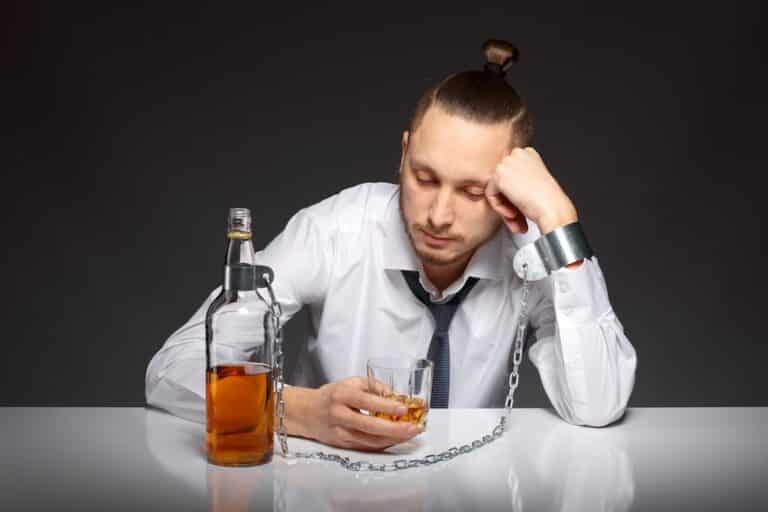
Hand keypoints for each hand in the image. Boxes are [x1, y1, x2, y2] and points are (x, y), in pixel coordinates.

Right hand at [288, 377, 422, 450]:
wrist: (306, 412)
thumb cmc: (332, 395)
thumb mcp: (350, 382)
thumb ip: (374, 386)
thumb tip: (396, 395)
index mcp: (342, 395)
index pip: (366, 401)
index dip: (385, 406)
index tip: (403, 409)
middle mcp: (340, 415)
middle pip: (369, 426)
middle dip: (394, 429)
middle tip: (413, 428)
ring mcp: (340, 432)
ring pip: (369, 440)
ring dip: (392, 439)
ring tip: (410, 434)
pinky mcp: (342, 444)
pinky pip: (366, 446)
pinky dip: (383, 444)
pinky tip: (396, 440)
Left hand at [485, 147, 577, 234]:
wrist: (552, 208)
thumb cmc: (548, 201)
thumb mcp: (531, 185)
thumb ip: (516, 182)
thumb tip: (499, 191)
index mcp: (528, 154)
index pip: (510, 175)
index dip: (514, 195)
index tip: (521, 208)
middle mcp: (517, 154)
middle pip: (501, 181)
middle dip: (508, 203)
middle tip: (517, 218)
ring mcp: (508, 162)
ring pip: (495, 188)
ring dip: (504, 206)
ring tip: (516, 219)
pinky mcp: (499, 174)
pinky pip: (490, 194)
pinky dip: (499, 207)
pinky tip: (513, 214)